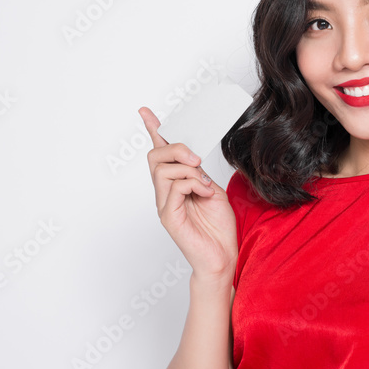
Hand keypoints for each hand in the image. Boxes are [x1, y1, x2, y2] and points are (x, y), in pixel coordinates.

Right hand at [139, 106, 237, 282]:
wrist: (222, 256)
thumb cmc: (218, 227)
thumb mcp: (213, 190)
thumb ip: (199, 173)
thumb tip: (192, 157)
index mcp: (175, 184)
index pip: (160, 153)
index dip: (153, 130)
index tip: (146, 112)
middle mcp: (165, 193)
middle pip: (155, 156)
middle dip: (177, 149)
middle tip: (197, 160)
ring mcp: (164, 205)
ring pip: (163, 169)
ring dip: (189, 170)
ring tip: (205, 184)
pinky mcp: (168, 217)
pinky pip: (174, 187)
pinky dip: (193, 184)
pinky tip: (205, 194)